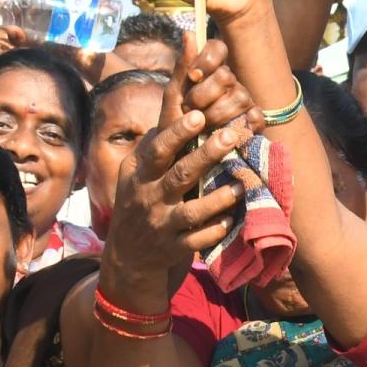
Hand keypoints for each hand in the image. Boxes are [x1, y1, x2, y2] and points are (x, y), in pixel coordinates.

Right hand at [102, 109, 246, 286]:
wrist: (126, 257)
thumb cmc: (137, 203)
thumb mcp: (134, 175)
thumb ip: (152, 147)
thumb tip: (172, 110)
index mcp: (140, 176)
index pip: (157, 151)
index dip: (177, 133)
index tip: (198, 115)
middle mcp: (150, 199)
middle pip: (179, 175)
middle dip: (206, 155)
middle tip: (230, 136)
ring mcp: (162, 225)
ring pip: (193, 211)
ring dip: (219, 199)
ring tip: (240, 185)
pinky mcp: (174, 248)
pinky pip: (198, 239)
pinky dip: (215, 230)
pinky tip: (232, 218)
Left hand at [158, 34, 263, 134]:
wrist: (179, 157)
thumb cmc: (175, 123)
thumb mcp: (173, 97)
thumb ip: (181, 67)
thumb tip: (189, 32)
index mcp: (210, 71)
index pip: (217, 48)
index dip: (207, 60)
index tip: (193, 77)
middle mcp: (230, 83)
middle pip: (226, 74)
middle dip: (204, 94)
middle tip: (191, 109)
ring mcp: (244, 102)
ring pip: (240, 96)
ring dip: (217, 114)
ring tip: (203, 127)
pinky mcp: (253, 123)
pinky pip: (256, 118)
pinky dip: (244, 125)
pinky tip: (230, 133)